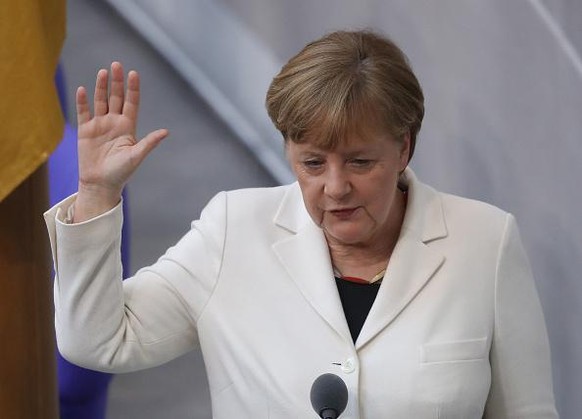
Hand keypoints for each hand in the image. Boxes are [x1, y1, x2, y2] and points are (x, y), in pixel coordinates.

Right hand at [74, 62, 167, 220]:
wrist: (101, 184)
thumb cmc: (121, 172)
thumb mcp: (136, 156)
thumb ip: (149, 142)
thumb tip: (166, 132)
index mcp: (128, 127)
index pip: (131, 103)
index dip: (132, 88)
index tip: (134, 73)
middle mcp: (114, 122)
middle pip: (116, 97)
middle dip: (117, 82)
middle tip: (116, 64)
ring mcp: (99, 125)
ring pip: (100, 101)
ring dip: (101, 87)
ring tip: (103, 72)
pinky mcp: (86, 131)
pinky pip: (83, 112)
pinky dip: (82, 101)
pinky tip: (83, 89)